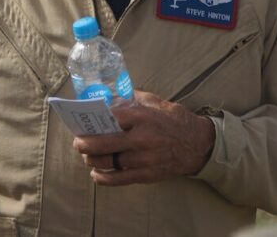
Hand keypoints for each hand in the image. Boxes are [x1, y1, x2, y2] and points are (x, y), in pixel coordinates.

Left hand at [72, 90, 215, 185]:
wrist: (198, 145)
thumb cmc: (175, 121)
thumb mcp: (156, 102)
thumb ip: (134, 99)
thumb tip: (111, 96)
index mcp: (142, 117)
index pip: (110, 118)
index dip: (93, 120)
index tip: (83, 121)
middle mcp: (141, 139)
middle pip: (104, 144)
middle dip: (85, 144)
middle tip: (77, 142)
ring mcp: (144, 159)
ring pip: (109, 162)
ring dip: (92, 160)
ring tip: (87, 156)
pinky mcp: (146, 174)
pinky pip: (119, 179)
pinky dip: (103, 178)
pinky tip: (96, 173)